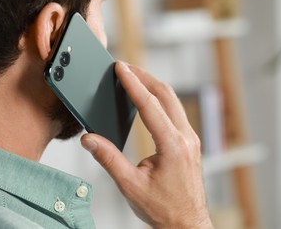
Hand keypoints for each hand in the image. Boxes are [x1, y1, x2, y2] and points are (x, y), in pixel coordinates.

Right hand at [81, 62, 212, 228]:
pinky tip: (149, 100)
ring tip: (134, 78)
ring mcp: (190, 139)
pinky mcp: (190, 142)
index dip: (132, 84)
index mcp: (172, 145)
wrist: (187, 223)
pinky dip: (160, 99)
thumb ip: (108, 159)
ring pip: (173, 101)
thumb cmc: (163, 208)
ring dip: (153, 86)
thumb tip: (90, 139)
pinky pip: (176, 111)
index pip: (149, 105)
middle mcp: (185, 137)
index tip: (121, 68)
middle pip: (166, 94)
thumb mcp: (130, 185)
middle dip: (145, 77)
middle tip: (125, 67)